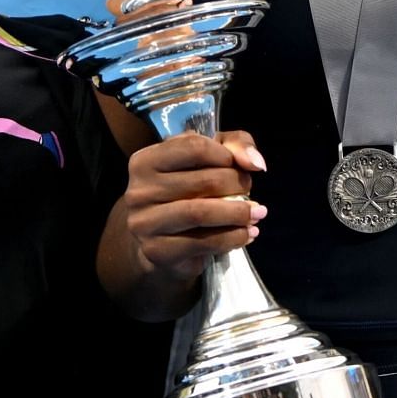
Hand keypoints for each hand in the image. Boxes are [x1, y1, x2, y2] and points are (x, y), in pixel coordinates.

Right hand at [122, 129, 266, 282]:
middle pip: (203, 180)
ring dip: (238, 213)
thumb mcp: (206, 160)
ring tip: (257, 214)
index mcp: (145, 161)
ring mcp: (145, 223)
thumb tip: (256, 162)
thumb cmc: (185, 193)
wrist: (159, 243)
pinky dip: (233, 238)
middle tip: (250, 191)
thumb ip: (233, 146)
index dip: (225, 155)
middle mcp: (139, 191)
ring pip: (201, 212)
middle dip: (237, 184)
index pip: (193, 147)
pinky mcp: (157, 251)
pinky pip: (204, 242)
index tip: (239, 166)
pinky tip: (246, 234)